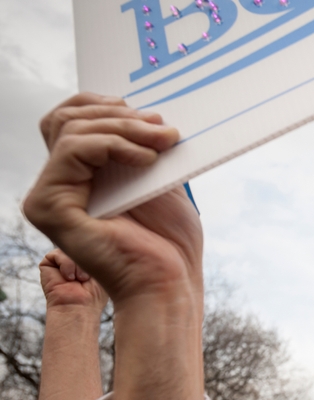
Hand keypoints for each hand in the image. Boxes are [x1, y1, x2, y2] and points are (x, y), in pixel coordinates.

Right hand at [24, 94, 204, 399]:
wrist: (170, 284)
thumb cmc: (169, 244)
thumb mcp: (160, 181)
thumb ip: (143, 148)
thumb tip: (148, 109)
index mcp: (78, 177)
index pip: (70, 119)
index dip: (105, 105)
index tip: (151, 115)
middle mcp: (56, 185)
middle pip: (66, 118)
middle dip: (120, 114)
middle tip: (164, 129)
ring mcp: (48, 197)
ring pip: (70, 130)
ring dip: (125, 128)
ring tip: (163, 142)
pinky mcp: (49, 208)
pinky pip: (73, 151)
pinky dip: (113, 145)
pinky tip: (146, 159)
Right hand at [40, 248, 108, 312]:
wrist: (80, 306)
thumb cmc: (95, 294)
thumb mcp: (104, 270)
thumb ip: (102, 252)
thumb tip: (100, 236)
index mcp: (86, 258)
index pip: (90, 242)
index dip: (95, 249)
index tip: (101, 265)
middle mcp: (73, 258)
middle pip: (79, 243)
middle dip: (87, 256)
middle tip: (90, 276)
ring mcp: (60, 261)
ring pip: (69, 249)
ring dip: (78, 265)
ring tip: (81, 279)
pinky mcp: (47, 263)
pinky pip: (57, 254)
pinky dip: (66, 265)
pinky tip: (70, 278)